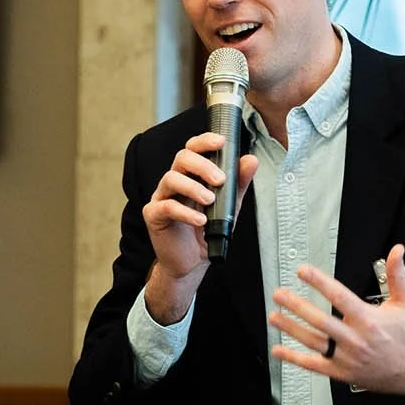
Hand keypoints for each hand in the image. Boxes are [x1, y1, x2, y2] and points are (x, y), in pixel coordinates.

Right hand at [142, 132, 256, 323]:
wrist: (193, 262)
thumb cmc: (207, 231)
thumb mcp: (229, 207)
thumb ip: (238, 184)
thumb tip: (251, 160)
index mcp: (191, 175)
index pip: (193, 149)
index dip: (204, 141)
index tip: (221, 142)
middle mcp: (174, 182)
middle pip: (181, 158)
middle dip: (202, 165)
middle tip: (220, 180)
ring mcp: (162, 197)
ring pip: (170, 178)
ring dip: (193, 187)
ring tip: (210, 201)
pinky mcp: (154, 215)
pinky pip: (166, 206)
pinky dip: (185, 212)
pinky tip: (200, 221)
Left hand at [269, 244, 404, 395]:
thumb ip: (398, 275)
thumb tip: (397, 251)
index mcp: (369, 320)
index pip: (339, 296)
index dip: (319, 282)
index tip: (303, 271)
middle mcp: (356, 340)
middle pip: (320, 320)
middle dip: (297, 306)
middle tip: (280, 294)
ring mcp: (347, 358)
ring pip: (313, 342)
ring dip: (291, 328)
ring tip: (275, 316)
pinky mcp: (342, 373)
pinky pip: (314, 366)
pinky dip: (294, 359)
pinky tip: (279, 350)